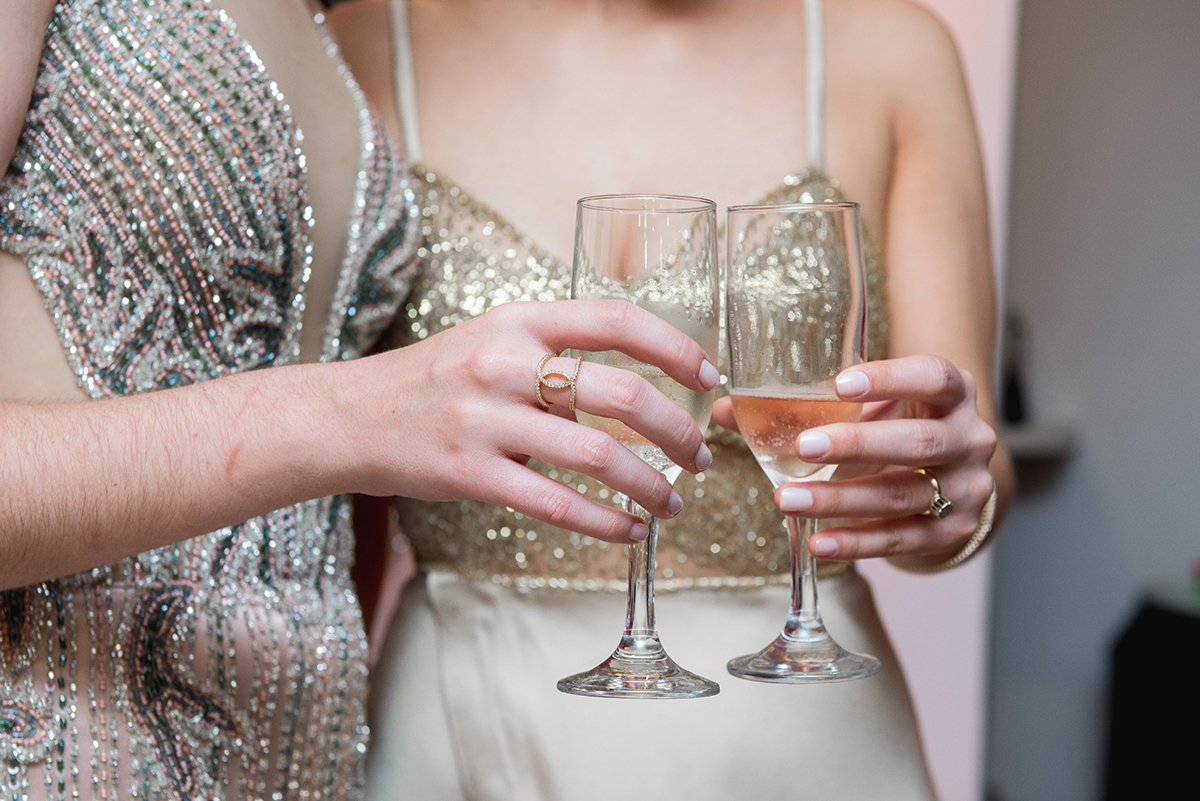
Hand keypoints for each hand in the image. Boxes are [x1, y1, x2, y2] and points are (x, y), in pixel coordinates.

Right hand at [354, 300, 717, 543]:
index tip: (708, 375)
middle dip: (676, 429)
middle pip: (620, 392)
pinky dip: (606, 523)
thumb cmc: (437, 379)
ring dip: (650, 485)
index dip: (674, 347)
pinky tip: (630, 532)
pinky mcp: (470, 474)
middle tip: (699, 456)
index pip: (616, 319)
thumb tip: (636, 387)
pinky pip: (556, 504)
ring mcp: (485, 419)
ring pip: (597, 455)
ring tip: (672, 502)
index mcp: (519, 320)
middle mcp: (504, 362)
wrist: (353, 416)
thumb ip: (557, 353)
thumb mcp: (493, 340)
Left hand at [712, 355, 996, 562]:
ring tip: (787, 500)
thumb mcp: (872, 408)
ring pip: (901, 494)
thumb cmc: (900, 428)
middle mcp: (969, 439)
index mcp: (952, 395)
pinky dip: (856, 540)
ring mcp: (967, 490)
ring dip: (841, 499)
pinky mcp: (952, 533)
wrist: (954, 480)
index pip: (934, 376)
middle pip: (918, 441)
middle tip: (803, 447)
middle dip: (857, 445)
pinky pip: (900, 539)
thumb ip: (810, 403)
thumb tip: (726, 408)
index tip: (841, 383)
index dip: (891, 378)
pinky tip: (817, 540)